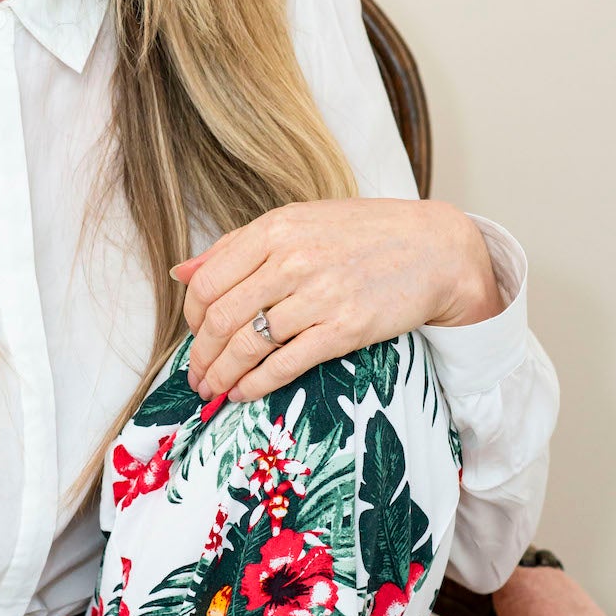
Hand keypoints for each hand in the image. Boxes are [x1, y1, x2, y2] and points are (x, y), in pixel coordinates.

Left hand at [172, 198, 501, 406]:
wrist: (434, 250)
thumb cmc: (364, 234)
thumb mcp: (298, 222)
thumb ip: (237, 246)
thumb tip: (181, 272)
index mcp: (276, 229)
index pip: (209, 281)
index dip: (193, 316)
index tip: (196, 333)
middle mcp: (292, 260)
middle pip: (222, 318)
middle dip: (201, 354)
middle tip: (196, 374)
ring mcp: (319, 296)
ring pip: (248, 345)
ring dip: (222, 376)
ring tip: (213, 389)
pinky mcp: (344, 330)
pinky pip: (284, 364)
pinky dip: (255, 384)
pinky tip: (244, 393)